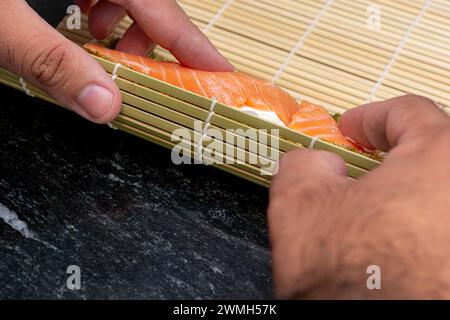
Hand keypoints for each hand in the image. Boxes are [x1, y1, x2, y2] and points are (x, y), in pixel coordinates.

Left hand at [0, 0, 231, 122]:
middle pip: (148, 5)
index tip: (223, 75)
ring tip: (100, 54)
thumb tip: (105, 109)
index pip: (167, 11)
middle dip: (149, 45)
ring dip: (118, 32)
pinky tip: (74, 27)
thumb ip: (52, 62)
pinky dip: (92, 14)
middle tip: (140, 79)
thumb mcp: (4, 22)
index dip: (197, 46)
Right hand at [268, 95, 449, 298]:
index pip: (409, 113)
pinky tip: (390, 251)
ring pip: (438, 196)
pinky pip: (441, 231)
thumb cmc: (348, 277)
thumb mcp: (298, 205)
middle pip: (433, 153)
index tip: (350, 130)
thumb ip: (304, 163)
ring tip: (369, 220)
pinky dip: (420, 230)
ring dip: (405, 198)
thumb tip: (321, 163)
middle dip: (390, 159)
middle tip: (357, 174)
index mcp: (442, 158)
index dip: (370, 118)